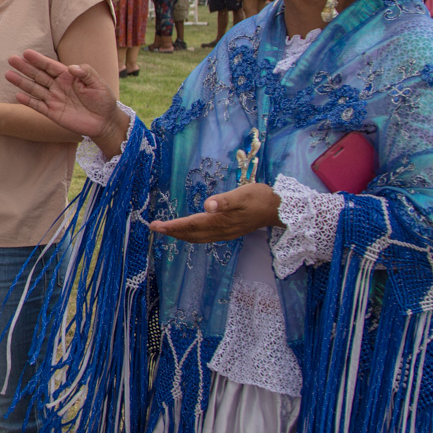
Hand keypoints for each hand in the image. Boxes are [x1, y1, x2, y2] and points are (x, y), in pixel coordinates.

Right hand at [5, 49, 124, 150]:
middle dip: (25, 67)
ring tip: (8, 74)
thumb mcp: (98, 83)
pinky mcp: (53, 113)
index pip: (50, 66)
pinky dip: (28, 101)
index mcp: (68, 76)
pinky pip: (38, 106)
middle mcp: (58, 86)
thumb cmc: (103, 100)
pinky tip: (17, 95)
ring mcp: (54, 100)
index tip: (26, 53)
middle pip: (38, 75)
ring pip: (35, 89)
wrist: (105, 122)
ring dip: (22, 82)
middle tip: (11, 59)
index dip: (38, 60)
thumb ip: (86, 72)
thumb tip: (71, 67)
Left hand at [147, 182, 282, 243]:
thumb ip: (224, 201)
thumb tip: (207, 205)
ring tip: (166, 230)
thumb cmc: (260, 198)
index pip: (190, 225)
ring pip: (197, 238)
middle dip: (171, 232)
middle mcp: (220, 230)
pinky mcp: (229, 232)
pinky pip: (205, 237)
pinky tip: (189, 231)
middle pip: (190, 234)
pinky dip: (192, 235)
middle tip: (154, 227)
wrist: (279, 209)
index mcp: (220, 221)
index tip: (155, 226)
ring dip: (180, 234)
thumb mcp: (242, 195)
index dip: (172, 226)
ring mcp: (225, 233)